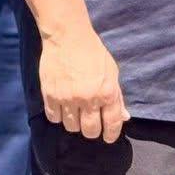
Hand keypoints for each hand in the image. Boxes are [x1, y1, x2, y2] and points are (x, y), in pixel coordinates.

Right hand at [39, 24, 127, 141]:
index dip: (111, 135)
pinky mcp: (50, 96)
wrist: (68, 37)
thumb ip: (117, 97)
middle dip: (92, 130)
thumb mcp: (112, 72)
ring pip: (71, 127)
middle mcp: (88, 98)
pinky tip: (62, 107)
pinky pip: (54, 118)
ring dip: (74, 123)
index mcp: (107, 92)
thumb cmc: (93, 53)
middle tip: (90, 123)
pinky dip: (58, 116)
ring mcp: (68, 98)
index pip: (112, 124)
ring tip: (75, 112)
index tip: (108, 137)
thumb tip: (124, 117)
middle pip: (90, 131)